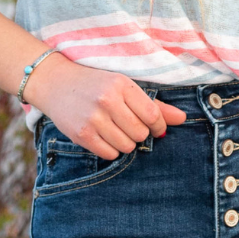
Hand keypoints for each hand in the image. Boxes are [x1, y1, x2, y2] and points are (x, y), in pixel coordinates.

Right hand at [25, 57, 185, 156]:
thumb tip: (182, 119)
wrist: (56, 83)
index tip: (155, 127)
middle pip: (141, 134)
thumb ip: (154, 104)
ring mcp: (93, 118)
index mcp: (121, 85)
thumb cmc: (95, 85)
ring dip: (125, 143)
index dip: (159, 126)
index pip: (152, 115)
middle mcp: (107, 101)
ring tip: (115, 130)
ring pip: (127, 146)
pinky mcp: (82, 134)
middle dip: (139, 134)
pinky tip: (104, 136)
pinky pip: (110, 154)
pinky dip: (111, 149)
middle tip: (128, 125)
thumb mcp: (124, 86)